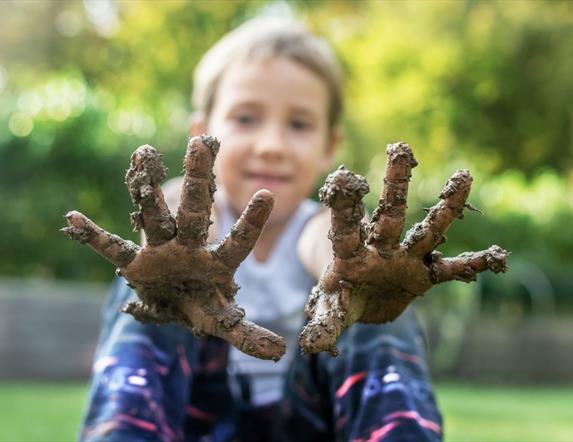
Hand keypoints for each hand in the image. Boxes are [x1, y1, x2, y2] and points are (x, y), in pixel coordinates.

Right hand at [62, 135, 284, 360]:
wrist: (173, 303)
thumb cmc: (203, 305)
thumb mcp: (223, 321)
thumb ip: (247, 333)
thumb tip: (281, 352)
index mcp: (216, 262)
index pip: (238, 241)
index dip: (252, 222)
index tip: (267, 195)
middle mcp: (189, 246)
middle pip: (194, 211)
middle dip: (197, 180)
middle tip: (200, 143)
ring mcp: (161, 249)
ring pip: (155, 214)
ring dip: (146, 187)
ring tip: (144, 153)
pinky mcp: (136, 261)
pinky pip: (113, 248)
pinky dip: (94, 237)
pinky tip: (73, 219)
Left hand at [299, 142, 508, 354]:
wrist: (361, 303)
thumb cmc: (340, 298)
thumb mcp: (331, 310)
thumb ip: (324, 323)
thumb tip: (311, 345)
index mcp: (351, 254)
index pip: (346, 227)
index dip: (345, 206)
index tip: (342, 178)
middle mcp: (381, 249)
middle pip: (390, 213)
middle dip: (396, 184)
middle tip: (401, 147)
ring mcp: (405, 259)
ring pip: (427, 230)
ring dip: (445, 208)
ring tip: (463, 176)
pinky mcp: (423, 275)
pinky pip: (451, 270)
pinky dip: (472, 265)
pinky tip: (496, 257)